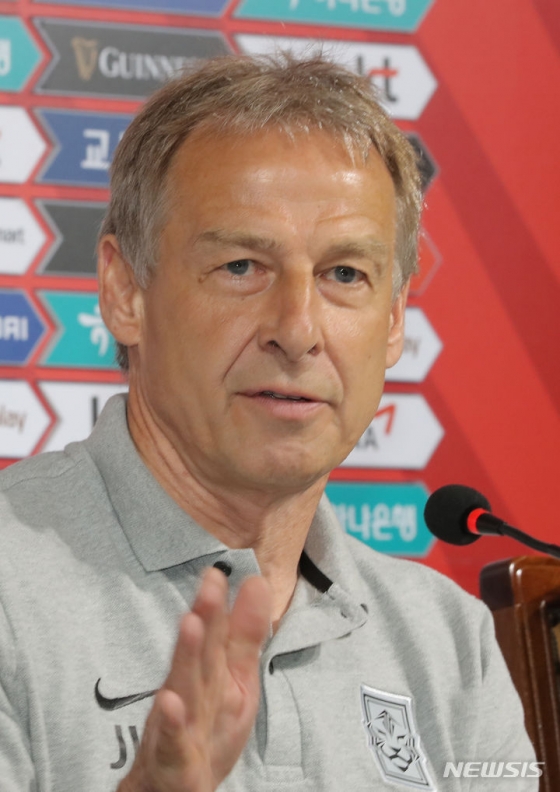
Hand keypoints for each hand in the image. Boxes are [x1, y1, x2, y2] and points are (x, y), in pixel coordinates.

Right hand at [117, 568, 270, 791]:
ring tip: (191, 622)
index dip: (217, 604)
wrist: (171, 789)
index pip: (215, 636)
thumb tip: (257, 581)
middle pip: (202, 654)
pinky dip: (172, 724)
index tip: (219, 569)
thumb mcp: (235, 681)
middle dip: (206, 619)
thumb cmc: (206, 730)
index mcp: (210, 676)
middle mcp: (191, 695)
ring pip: (185, 690)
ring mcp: (181, 727)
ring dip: (187, 657)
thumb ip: (244, 636)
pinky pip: (174, 743)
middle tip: (210, 582)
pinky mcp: (176, 762)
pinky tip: (170, 702)